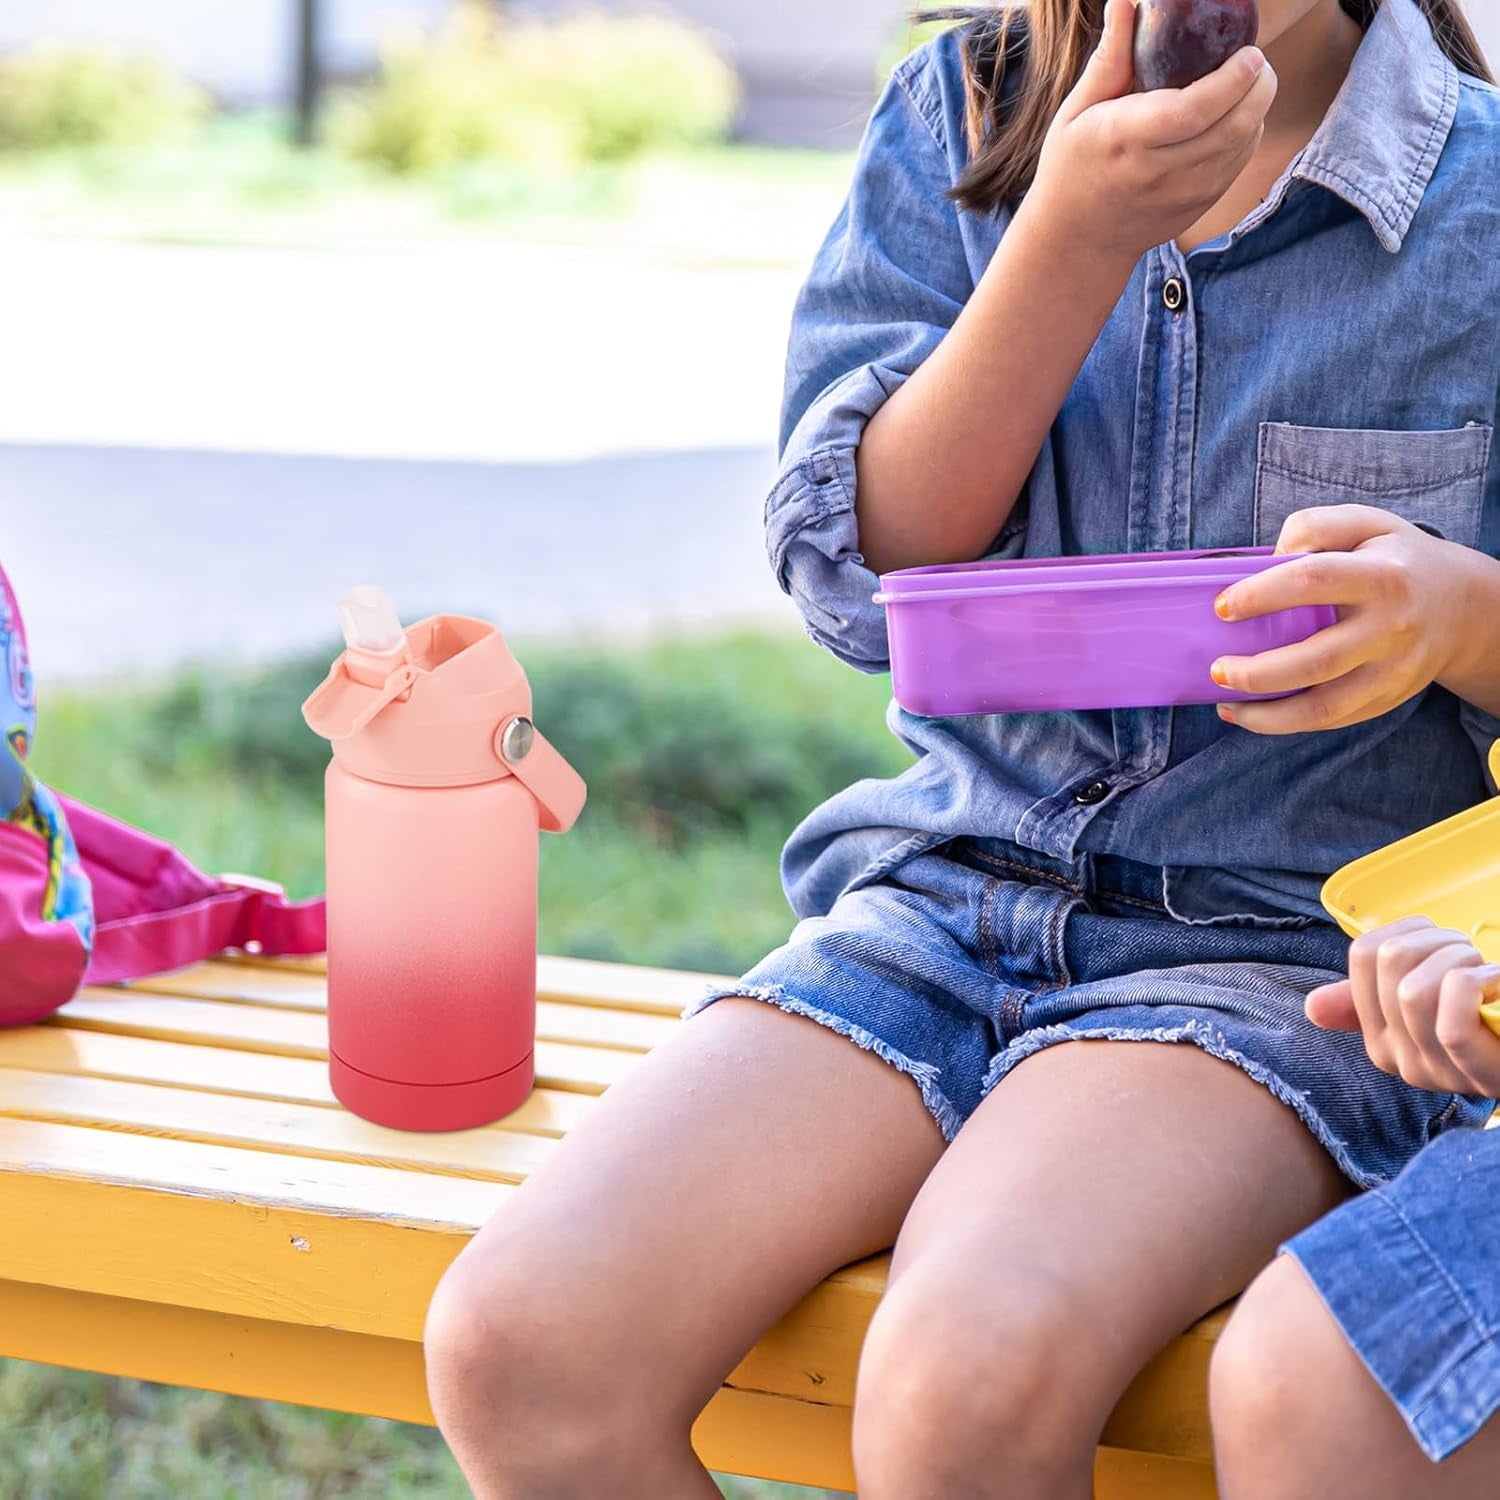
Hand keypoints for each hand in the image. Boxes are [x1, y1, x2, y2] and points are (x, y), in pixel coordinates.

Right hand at [1028, 0, 1276, 263]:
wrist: (1077, 240)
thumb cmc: (1072, 167)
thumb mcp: (1076, 111)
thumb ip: (1110, 59)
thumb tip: (1126, 1)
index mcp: (1125, 140)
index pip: (1192, 111)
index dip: (1232, 80)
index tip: (1249, 53)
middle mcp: (1158, 172)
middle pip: (1232, 126)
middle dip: (1260, 86)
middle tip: (1257, 61)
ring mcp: (1182, 195)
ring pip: (1243, 145)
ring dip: (1258, 108)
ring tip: (1251, 83)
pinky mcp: (1197, 207)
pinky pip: (1238, 164)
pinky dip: (1247, 134)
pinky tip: (1237, 116)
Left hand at [1210, 505, 1476, 734]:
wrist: (1464, 606)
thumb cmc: (1395, 560)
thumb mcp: (1365, 524)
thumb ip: (1315, 527)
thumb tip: (1269, 559)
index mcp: (1381, 576)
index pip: (1314, 580)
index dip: (1261, 594)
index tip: (1221, 606)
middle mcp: (1390, 628)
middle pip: (1317, 660)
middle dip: (1257, 672)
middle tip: (1216, 668)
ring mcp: (1392, 671)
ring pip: (1323, 706)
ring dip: (1265, 713)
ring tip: (1224, 701)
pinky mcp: (1387, 698)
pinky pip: (1331, 720)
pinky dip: (1284, 724)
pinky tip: (1248, 715)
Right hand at [1307, 917, 1499, 1094]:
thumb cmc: (1495, 1031)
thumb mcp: (1432, 1013)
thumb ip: (1378, 1001)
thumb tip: (1313, 1007)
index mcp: (1380, 1038)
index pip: (1363, 955)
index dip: (1410, 930)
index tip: (1445, 947)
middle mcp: (1399, 1058)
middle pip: (1389, 961)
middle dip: (1440, 942)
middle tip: (1473, 961)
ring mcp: (1437, 1070)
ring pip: (1413, 988)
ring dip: (1462, 961)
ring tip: (1489, 976)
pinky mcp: (1475, 1073)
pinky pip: (1450, 1015)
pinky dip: (1480, 983)